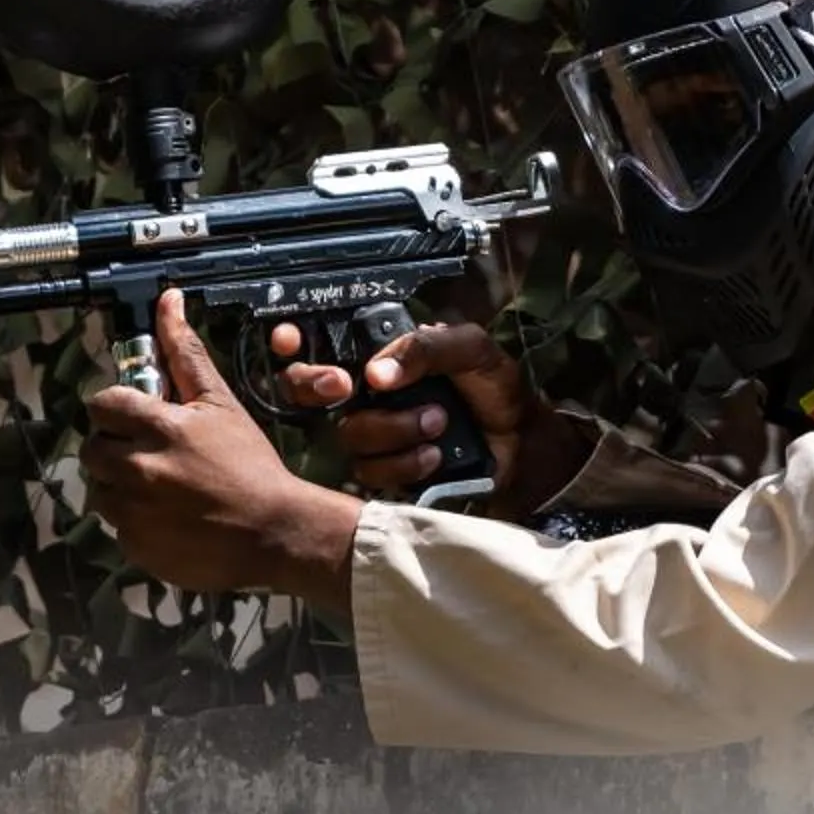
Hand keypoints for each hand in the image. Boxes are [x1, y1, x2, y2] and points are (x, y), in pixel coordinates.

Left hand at [84, 290, 356, 608]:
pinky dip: (134, 519)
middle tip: (151, 452)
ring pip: (100, 488)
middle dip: (116, 445)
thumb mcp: (220, 403)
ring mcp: (132, 513)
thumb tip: (168, 300)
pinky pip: (116, 526)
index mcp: (157, 428)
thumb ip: (186, 352)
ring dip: (120, 483)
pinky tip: (167, 516)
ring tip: (160, 486)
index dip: (118, 409)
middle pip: (93, 448)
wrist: (274, 533)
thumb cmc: (250, 463)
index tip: (138, 418)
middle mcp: (136, 470)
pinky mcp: (134, 548)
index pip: (102, 404)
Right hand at [268, 317, 564, 509]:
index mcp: (384, 355)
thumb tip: (374, 372)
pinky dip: (405, 463)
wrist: (525, 446)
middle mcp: (369, 393)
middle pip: (310, 390)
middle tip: (347, 385)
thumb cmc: (498, 389)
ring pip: (348, 434)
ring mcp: (374, 435)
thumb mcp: (471, 350)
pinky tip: (435, 455)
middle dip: (317, 385)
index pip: (323, 342)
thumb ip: (427, 347)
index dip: (292, 341)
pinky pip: (369, 472)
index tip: (287, 341)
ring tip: (437, 422)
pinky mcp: (385, 473)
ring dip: (394, 430)